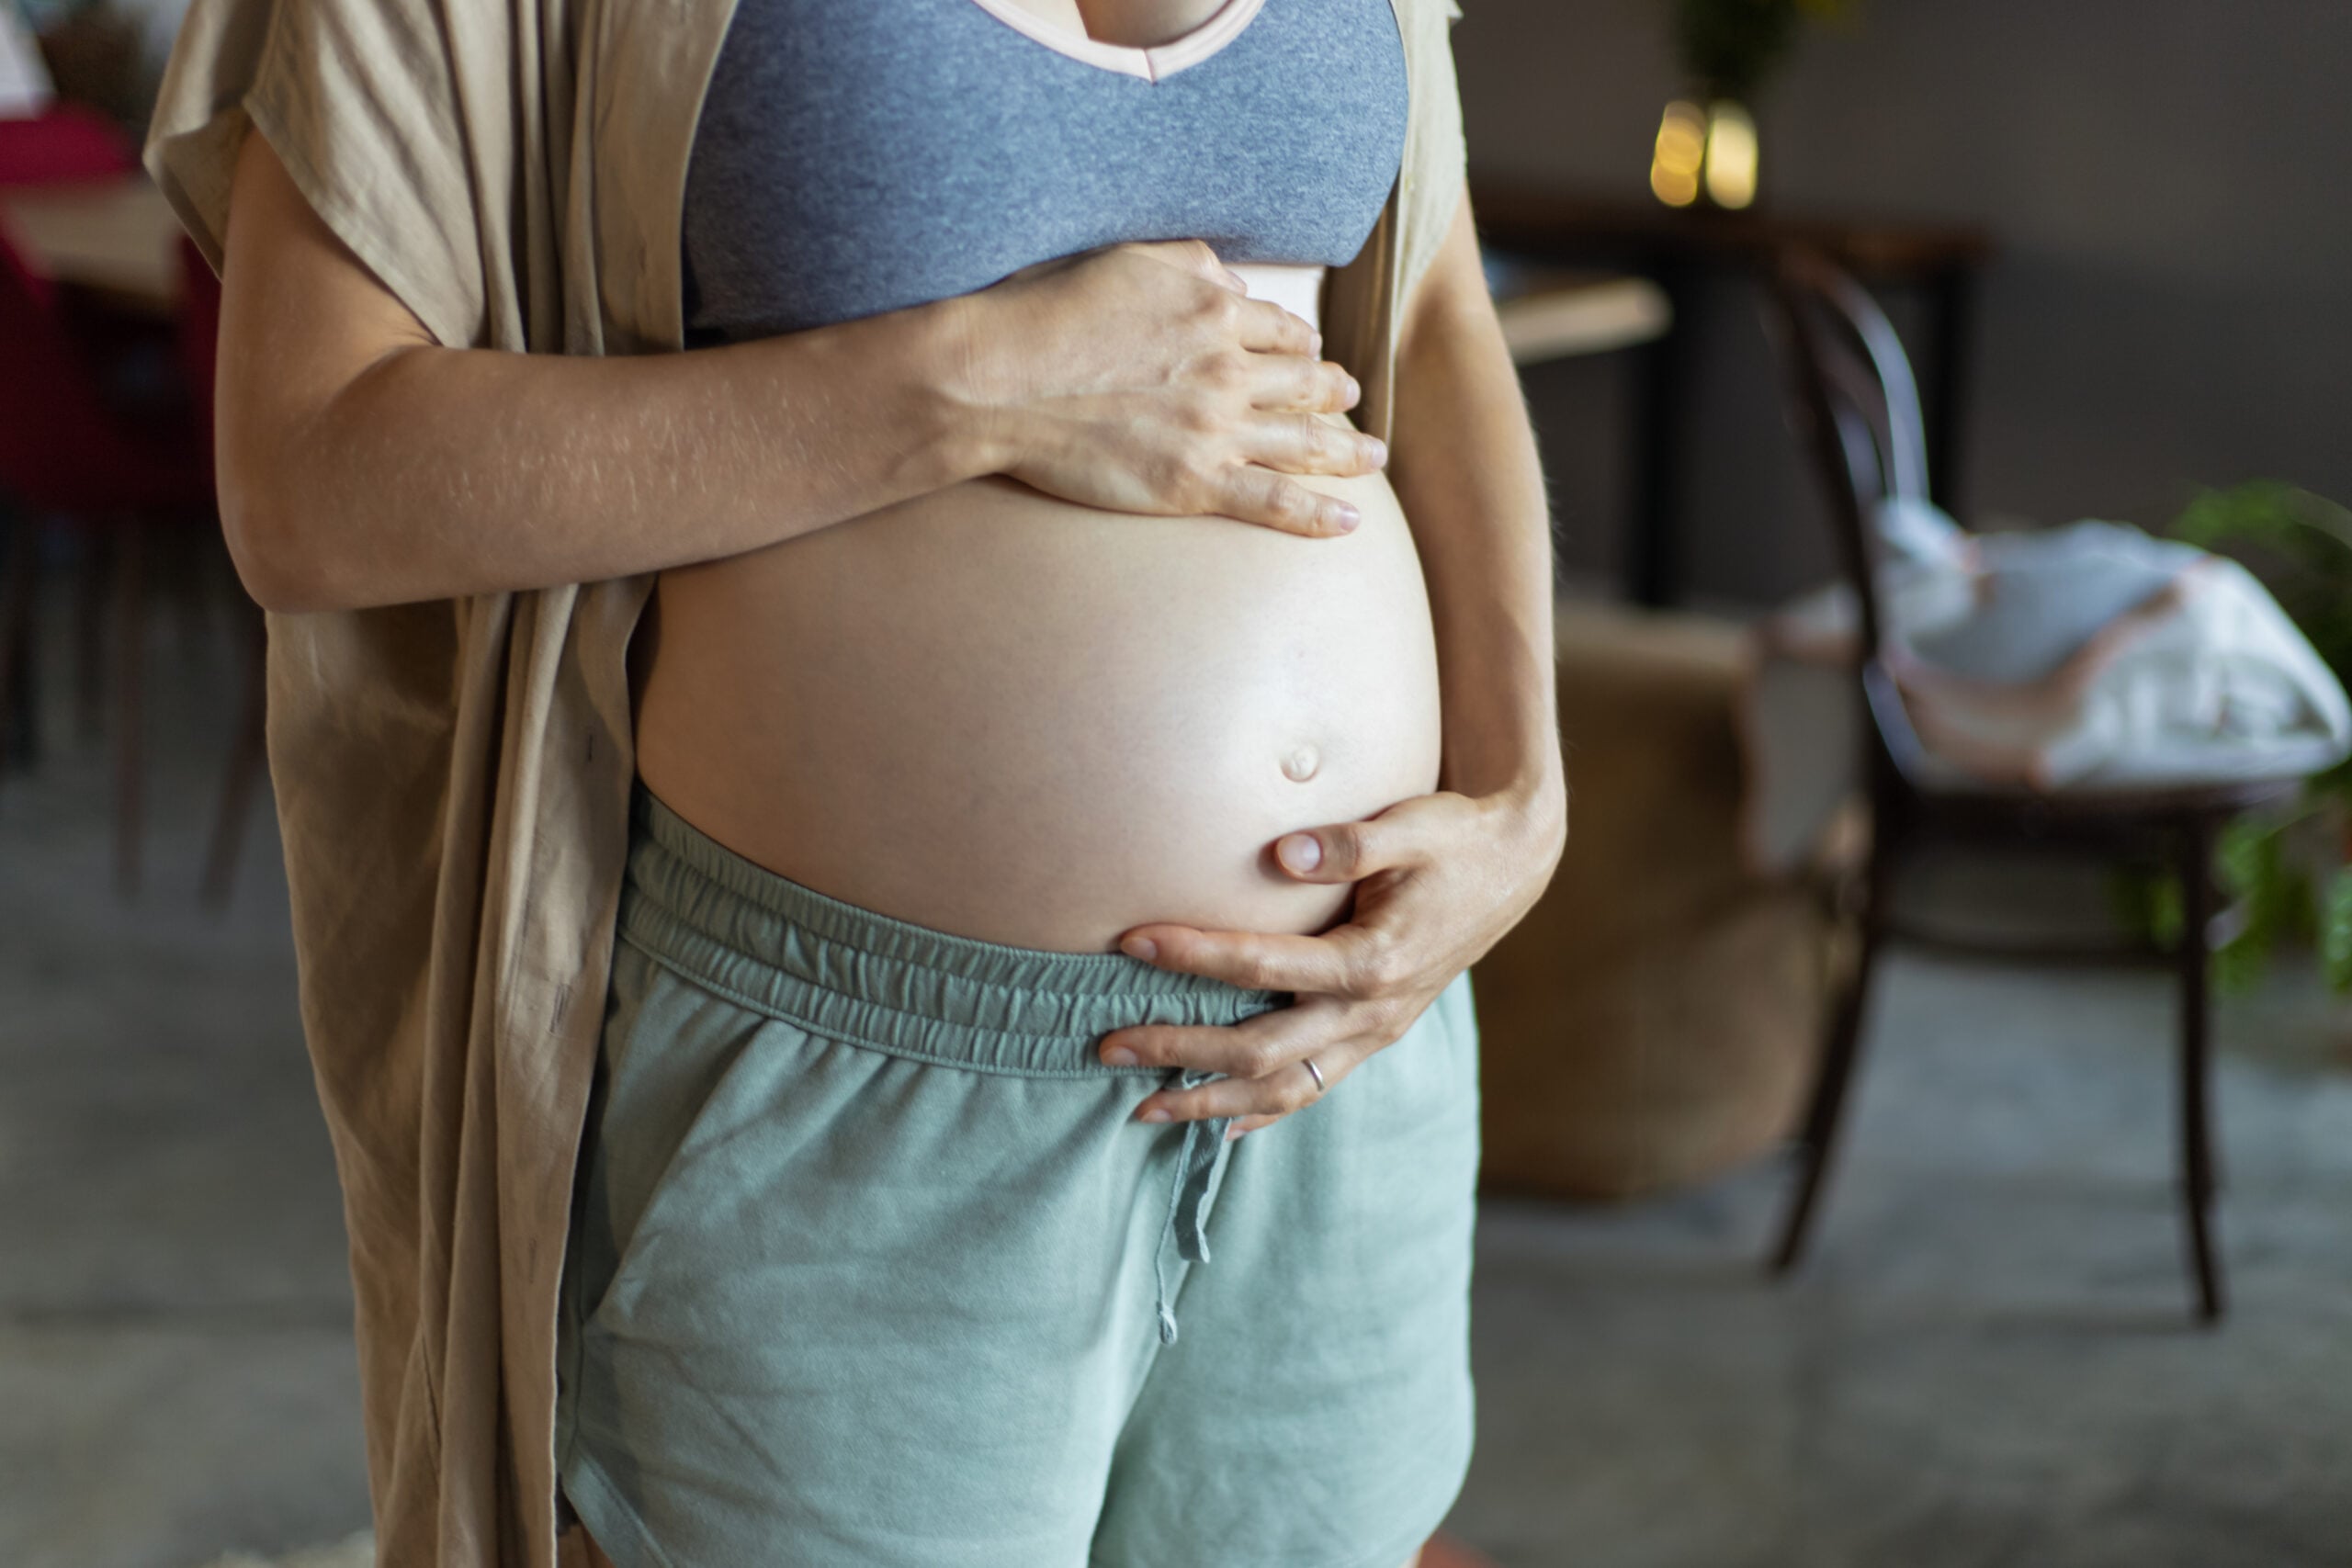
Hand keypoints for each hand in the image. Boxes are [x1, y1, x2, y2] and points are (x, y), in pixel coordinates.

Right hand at [952, 241, 1389, 536]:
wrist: (1003, 379)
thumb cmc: (1049, 313)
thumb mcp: (1128, 258)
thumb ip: (1190, 265)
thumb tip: (1233, 283)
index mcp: (1214, 311)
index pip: (1280, 330)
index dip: (1300, 344)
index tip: (1310, 355)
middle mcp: (1228, 369)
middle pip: (1305, 384)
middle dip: (1336, 393)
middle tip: (1353, 402)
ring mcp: (1215, 429)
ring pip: (1304, 442)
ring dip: (1348, 452)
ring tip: (1374, 459)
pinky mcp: (1194, 482)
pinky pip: (1274, 502)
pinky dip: (1318, 514)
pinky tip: (1350, 522)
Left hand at [1097, 779, 1566, 1134]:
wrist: (1515, 867)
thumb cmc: (1455, 838)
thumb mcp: (1411, 826)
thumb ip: (1348, 843)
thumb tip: (1280, 852)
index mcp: (1374, 960)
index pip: (1264, 966)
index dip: (1194, 955)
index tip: (1131, 941)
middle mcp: (1372, 1011)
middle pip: (1260, 1050)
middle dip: (1178, 1053)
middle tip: (1106, 1046)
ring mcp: (1374, 1033)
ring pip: (1284, 1089)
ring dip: (1210, 1104)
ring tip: (1140, 1111)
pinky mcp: (1375, 1036)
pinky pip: (1314, 1089)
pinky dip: (1263, 1114)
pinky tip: (1218, 1128)